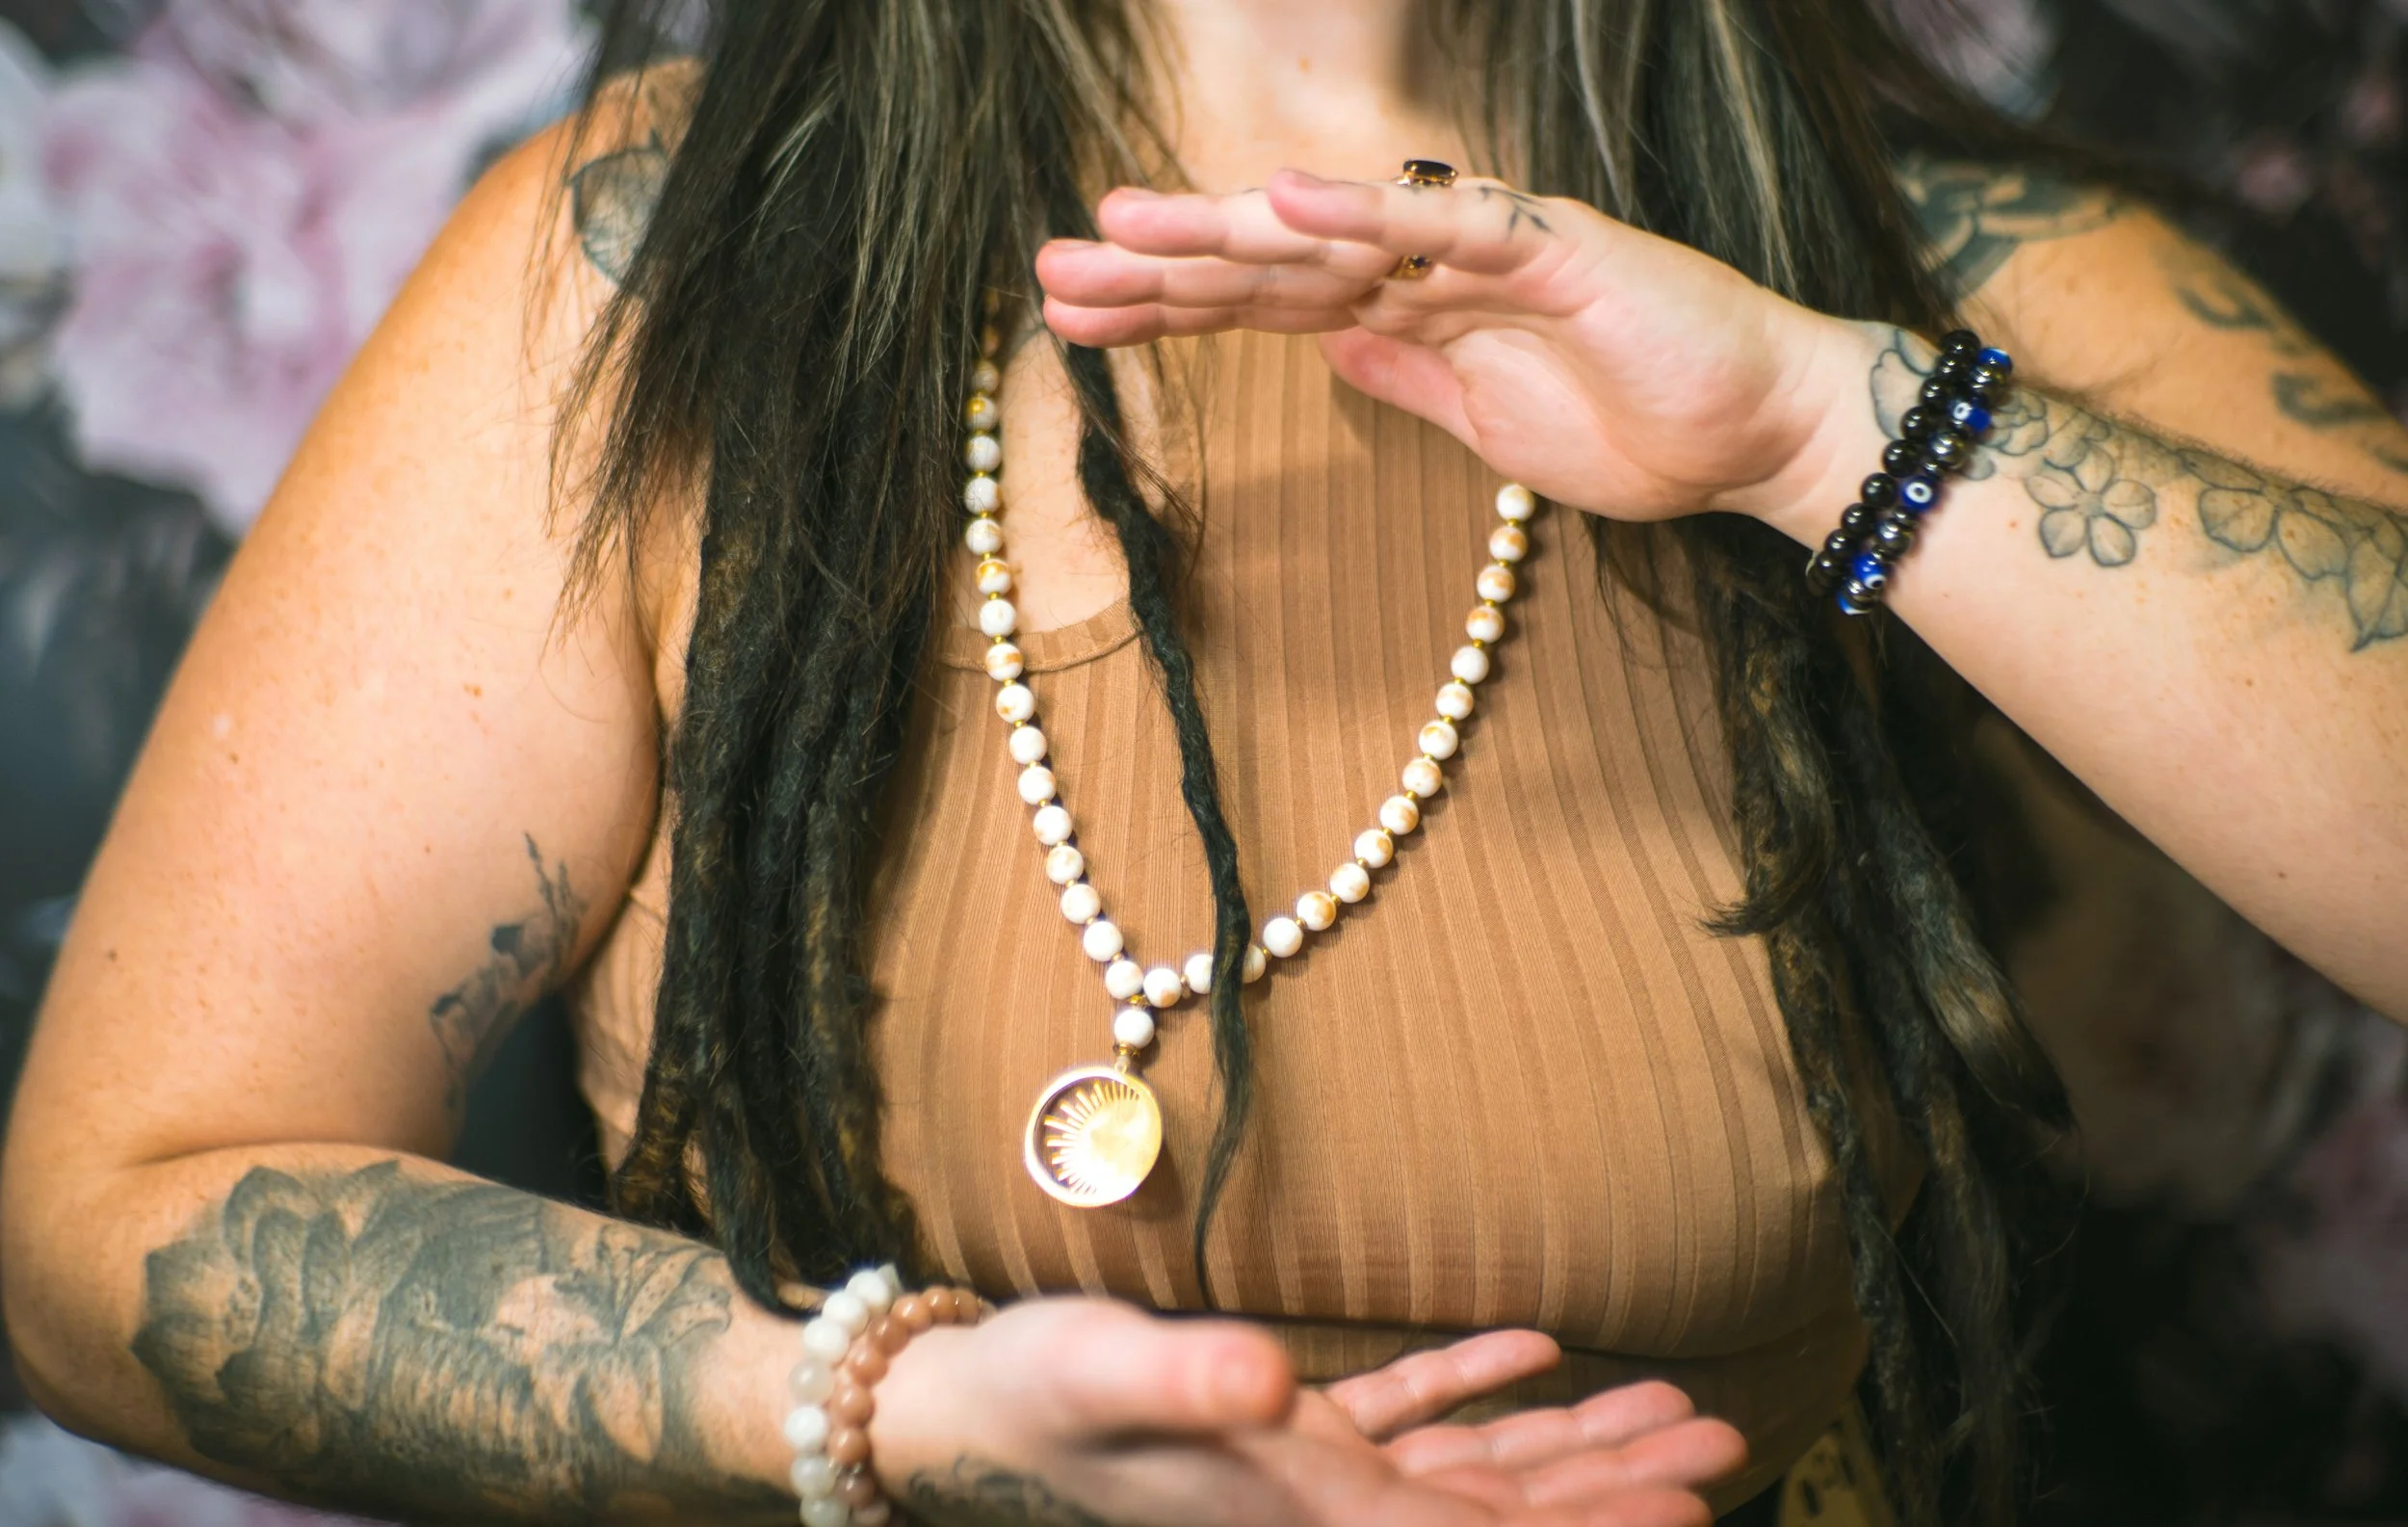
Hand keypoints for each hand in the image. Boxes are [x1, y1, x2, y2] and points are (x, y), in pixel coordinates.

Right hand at [867, 1296, 1746, 1525]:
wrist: (957, 1411)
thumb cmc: (1022, 1394)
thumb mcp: (1096, 1372)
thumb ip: (1181, 1379)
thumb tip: (1270, 1380)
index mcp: (1296, 1508)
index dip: (1581, 1525)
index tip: (1690, 1505)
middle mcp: (1316, 1509)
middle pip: (1495, 1513)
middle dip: (1611, 1488)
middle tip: (1726, 1445)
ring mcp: (1303, 1477)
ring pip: (1468, 1472)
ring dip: (1569, 1445)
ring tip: (1671, 1410)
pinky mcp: (1281, 1435)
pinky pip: (1404, 1422)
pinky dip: (1474, 1394)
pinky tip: (1531, 1352)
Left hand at [1035, 170, 1851, 521]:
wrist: (1759, 440)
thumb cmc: (1641, 431)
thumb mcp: (1488, 428)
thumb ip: (1407, 382)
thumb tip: (1330, 357)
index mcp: (1411, 317)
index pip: (1267, 306)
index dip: (1171, 308)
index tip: (1075, 319)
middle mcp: (1431, 271)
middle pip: (1273, 264)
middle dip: (1163, 269)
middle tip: (1052, 271)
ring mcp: (1486, 252)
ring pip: (1335, 235)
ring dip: (1227, 230)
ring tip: (1122, 227)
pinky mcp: (1553, 249)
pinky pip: (1448, 225)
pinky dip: (1367, 212)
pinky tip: (1279, 202)